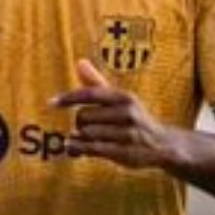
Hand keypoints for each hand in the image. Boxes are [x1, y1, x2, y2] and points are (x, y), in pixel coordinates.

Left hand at [51, 58, 178, 169]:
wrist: (164, 145)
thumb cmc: (134, 118)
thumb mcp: (120, 99)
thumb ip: (97, 83)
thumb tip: (79, 62)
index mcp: (124, 97)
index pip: (90, 93)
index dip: (68, 98)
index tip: (51, 104)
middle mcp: (127, 113)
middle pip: (83, 116)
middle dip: (79, 123)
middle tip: (86, 127)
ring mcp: (127, 134)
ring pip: (86, 133)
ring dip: (80, 137)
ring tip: (84, 139)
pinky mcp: (124, 152)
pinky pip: (92, 149)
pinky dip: (79, 148)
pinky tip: (74, 148)